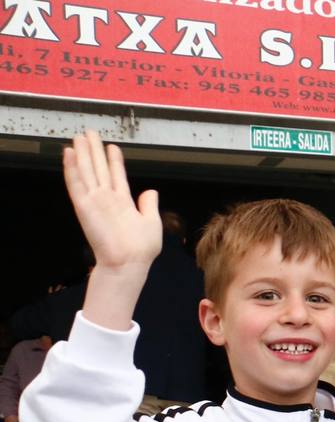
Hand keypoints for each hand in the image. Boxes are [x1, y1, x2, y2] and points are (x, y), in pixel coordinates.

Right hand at [64, 131, 160, 273]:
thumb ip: (149, 206)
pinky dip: (71, 169)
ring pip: (86, 172)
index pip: (117, 175)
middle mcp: (107, 199)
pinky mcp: (84, 207)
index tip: (111, 146)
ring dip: (81, 154)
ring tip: (78, 137)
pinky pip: (76, 184)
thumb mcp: (152, 223)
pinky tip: (68, 154)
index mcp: (123, 202)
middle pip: (99, 169)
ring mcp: (95, 201)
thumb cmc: (141, 249)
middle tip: (89, 132)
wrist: (129, 263)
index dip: (114, 160)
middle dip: (94, 150)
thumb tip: (151, 191)